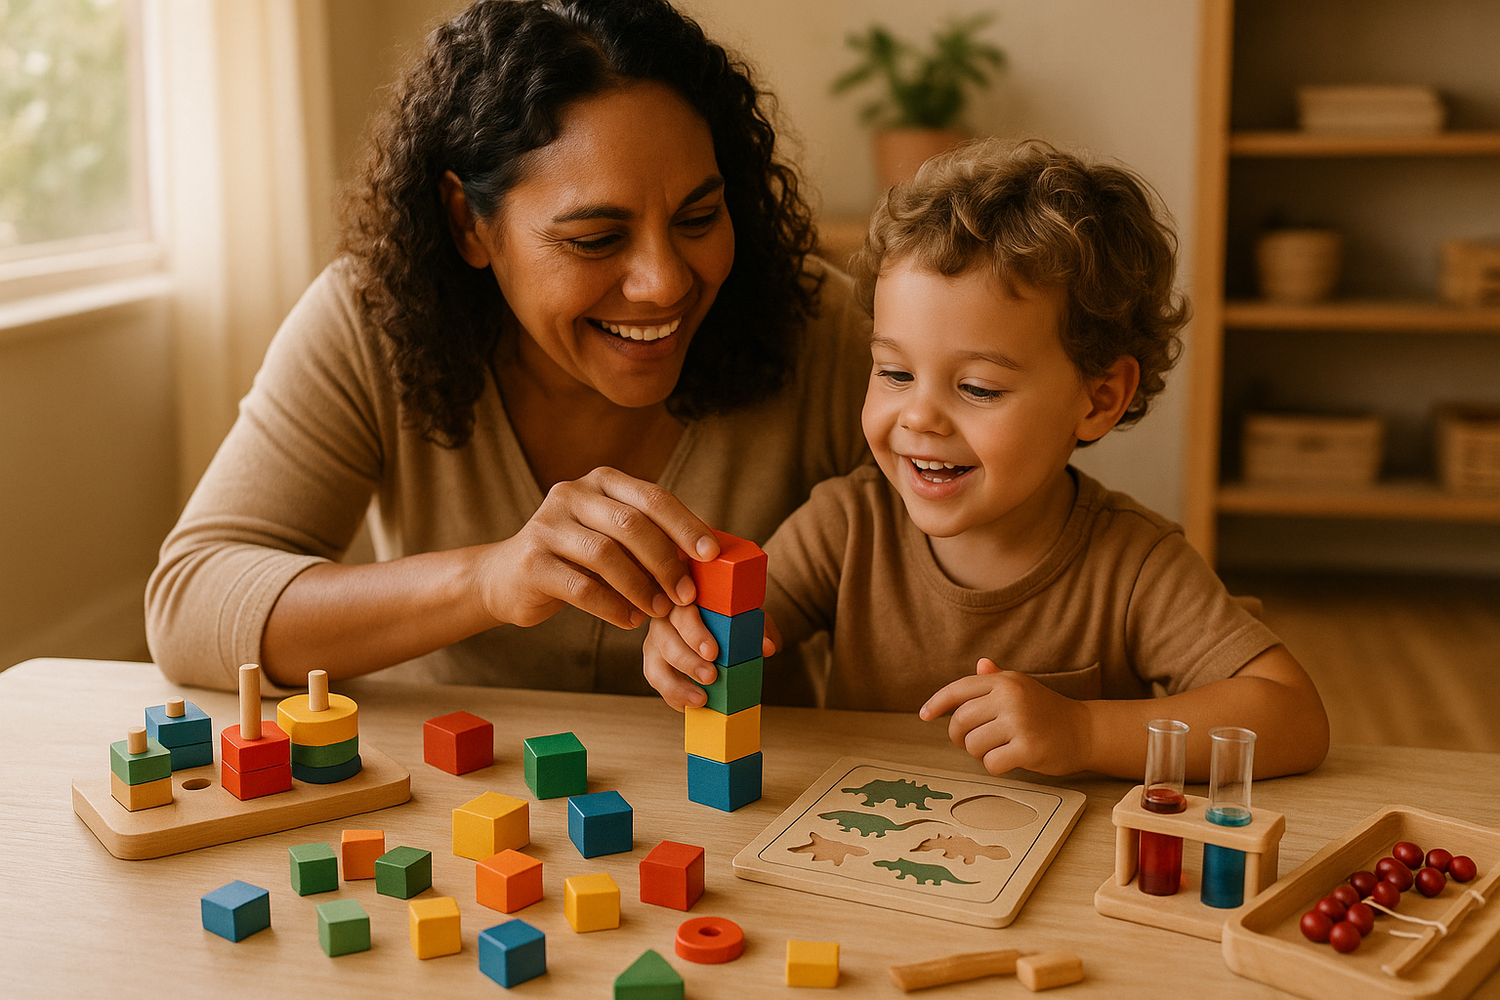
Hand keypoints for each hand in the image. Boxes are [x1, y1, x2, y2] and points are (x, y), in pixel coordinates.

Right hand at [473, 468, 718, 630]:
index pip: (652, 497)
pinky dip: (612, 607)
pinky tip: (629, 621)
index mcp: (601, 481)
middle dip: (665, 561)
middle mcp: (571, 494)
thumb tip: (708, 556)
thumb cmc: (577, 559)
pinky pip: (581, 587)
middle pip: (631, 523)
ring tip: (658, 611)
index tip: (711, 555)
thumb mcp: (613, 537)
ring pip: (606, 554)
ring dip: (640, 587)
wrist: (508, 578)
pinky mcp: (531, 562)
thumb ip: (650, 537)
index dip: (685, 525)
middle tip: (686, 595)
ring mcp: (546, 525)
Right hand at [643, 604, 778, 711]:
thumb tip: (767, 647)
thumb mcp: (746, 616)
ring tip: (701, 699)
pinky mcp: (654, 663)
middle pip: (666, 639)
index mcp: (686, 600)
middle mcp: (665, 618)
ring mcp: (655, 642)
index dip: (695, 633)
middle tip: (710, 677)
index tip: (713, 652)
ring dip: (677, 685)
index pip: (684, 612)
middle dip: (688, 661)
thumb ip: (758, 627)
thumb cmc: (728, 615)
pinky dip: (674, 696)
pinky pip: (657, 682)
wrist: (716, 622)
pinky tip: (692, 704)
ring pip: (655, 665)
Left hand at [919, 658, 1092, 775]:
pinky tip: (1009, 760)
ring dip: (978, 753)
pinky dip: (994, 767)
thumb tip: (979, 664)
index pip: (959, 689)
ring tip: (996, 749)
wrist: (1085, 731)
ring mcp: (1019, 722)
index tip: (924, 715)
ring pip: (973, 745)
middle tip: (969, 742)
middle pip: (960, 721)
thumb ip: (997, 679)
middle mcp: (1010, 698)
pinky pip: (991, 763)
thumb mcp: (1022, 688)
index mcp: (1005, 681)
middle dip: (958, 736)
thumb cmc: (1047, 711)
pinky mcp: (1028, 748)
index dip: (936, 703)